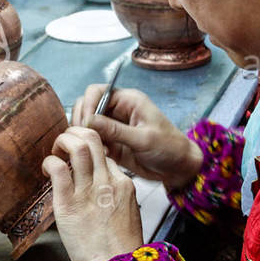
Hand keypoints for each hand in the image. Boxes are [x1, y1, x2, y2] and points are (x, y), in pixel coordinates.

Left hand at [42, 126, 143, 260]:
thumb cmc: (119, 250)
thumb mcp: (127, 216)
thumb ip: (115, 198)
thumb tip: (100, 193)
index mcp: (123, 184)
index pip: (105, 153)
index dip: (90, 149)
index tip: (77, 156)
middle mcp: (107, 181)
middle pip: (94, 138)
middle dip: (76, 132)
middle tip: (64, 144)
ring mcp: (89, 190)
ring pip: (78, 145)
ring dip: (63, 140)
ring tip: (55, 151)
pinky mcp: (69, 203)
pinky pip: (58, 169)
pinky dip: (49, 162)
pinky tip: (46, 169)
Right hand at [71, 86, 202, 191]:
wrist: (178, 168)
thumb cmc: (169, 148)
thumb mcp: (143, 139)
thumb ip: (115, 130)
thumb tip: (88, 120)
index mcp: (128, 100)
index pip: (97, 92)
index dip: (88, 105)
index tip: (85, 123)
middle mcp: (117, 110)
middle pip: (87, 106)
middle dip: (81, 121)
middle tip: (84, 138)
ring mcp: (112, 127)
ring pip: (86, 124)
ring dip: (84, 135)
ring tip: (92, 149)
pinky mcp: (110, 143)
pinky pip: (91, 140)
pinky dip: (89, 147)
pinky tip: (98, 156)